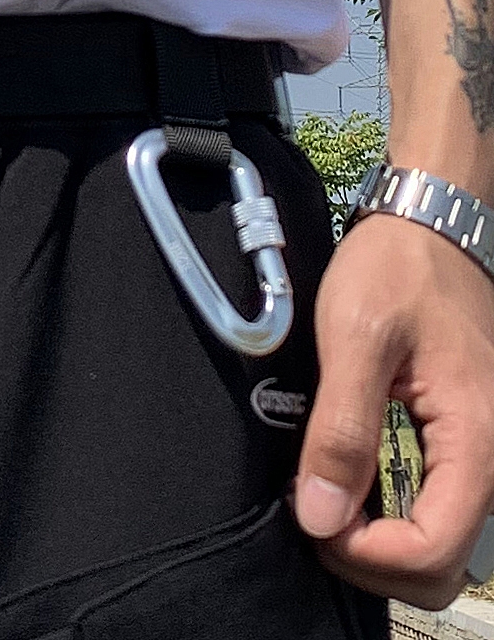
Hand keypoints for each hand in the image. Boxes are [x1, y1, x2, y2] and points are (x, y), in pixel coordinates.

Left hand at [293, 211, 493, 608]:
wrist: (429, 222)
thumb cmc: (397, 267)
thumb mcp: (355, 336)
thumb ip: (341, 429)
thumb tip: (319, 515)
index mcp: (477, 440)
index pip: (434, 550)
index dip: (366, 552)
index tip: (312, 515)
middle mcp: (491, 458)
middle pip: (444, 566)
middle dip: (373, 561)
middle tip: (313, 516)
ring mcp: (481, 453)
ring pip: (442, 545)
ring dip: (383, 546)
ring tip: (324, 502)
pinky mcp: (464, 442)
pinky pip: (438, 509)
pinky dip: (395, 518)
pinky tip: (350, 486)